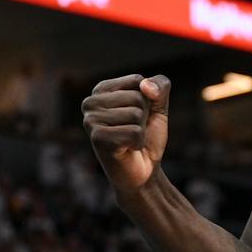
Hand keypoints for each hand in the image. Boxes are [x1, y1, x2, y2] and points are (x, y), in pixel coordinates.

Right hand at [82, 74, 170, 193]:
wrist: (144, 171)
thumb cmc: (147, 136)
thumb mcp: (159, 105)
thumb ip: (160, 86)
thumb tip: (146, 87)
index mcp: (101, 89)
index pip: (137, 80)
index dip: (148, 100)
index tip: (138, 116)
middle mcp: (90, 102)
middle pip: (137, 97)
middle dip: (144, 117)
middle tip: (133, 130)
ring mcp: (91, 121)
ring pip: (136, 114)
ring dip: (141, 131)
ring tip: (129, 140)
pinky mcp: (98, 139)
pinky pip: (134, 132)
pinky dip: (139, 143)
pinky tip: (128, 149)